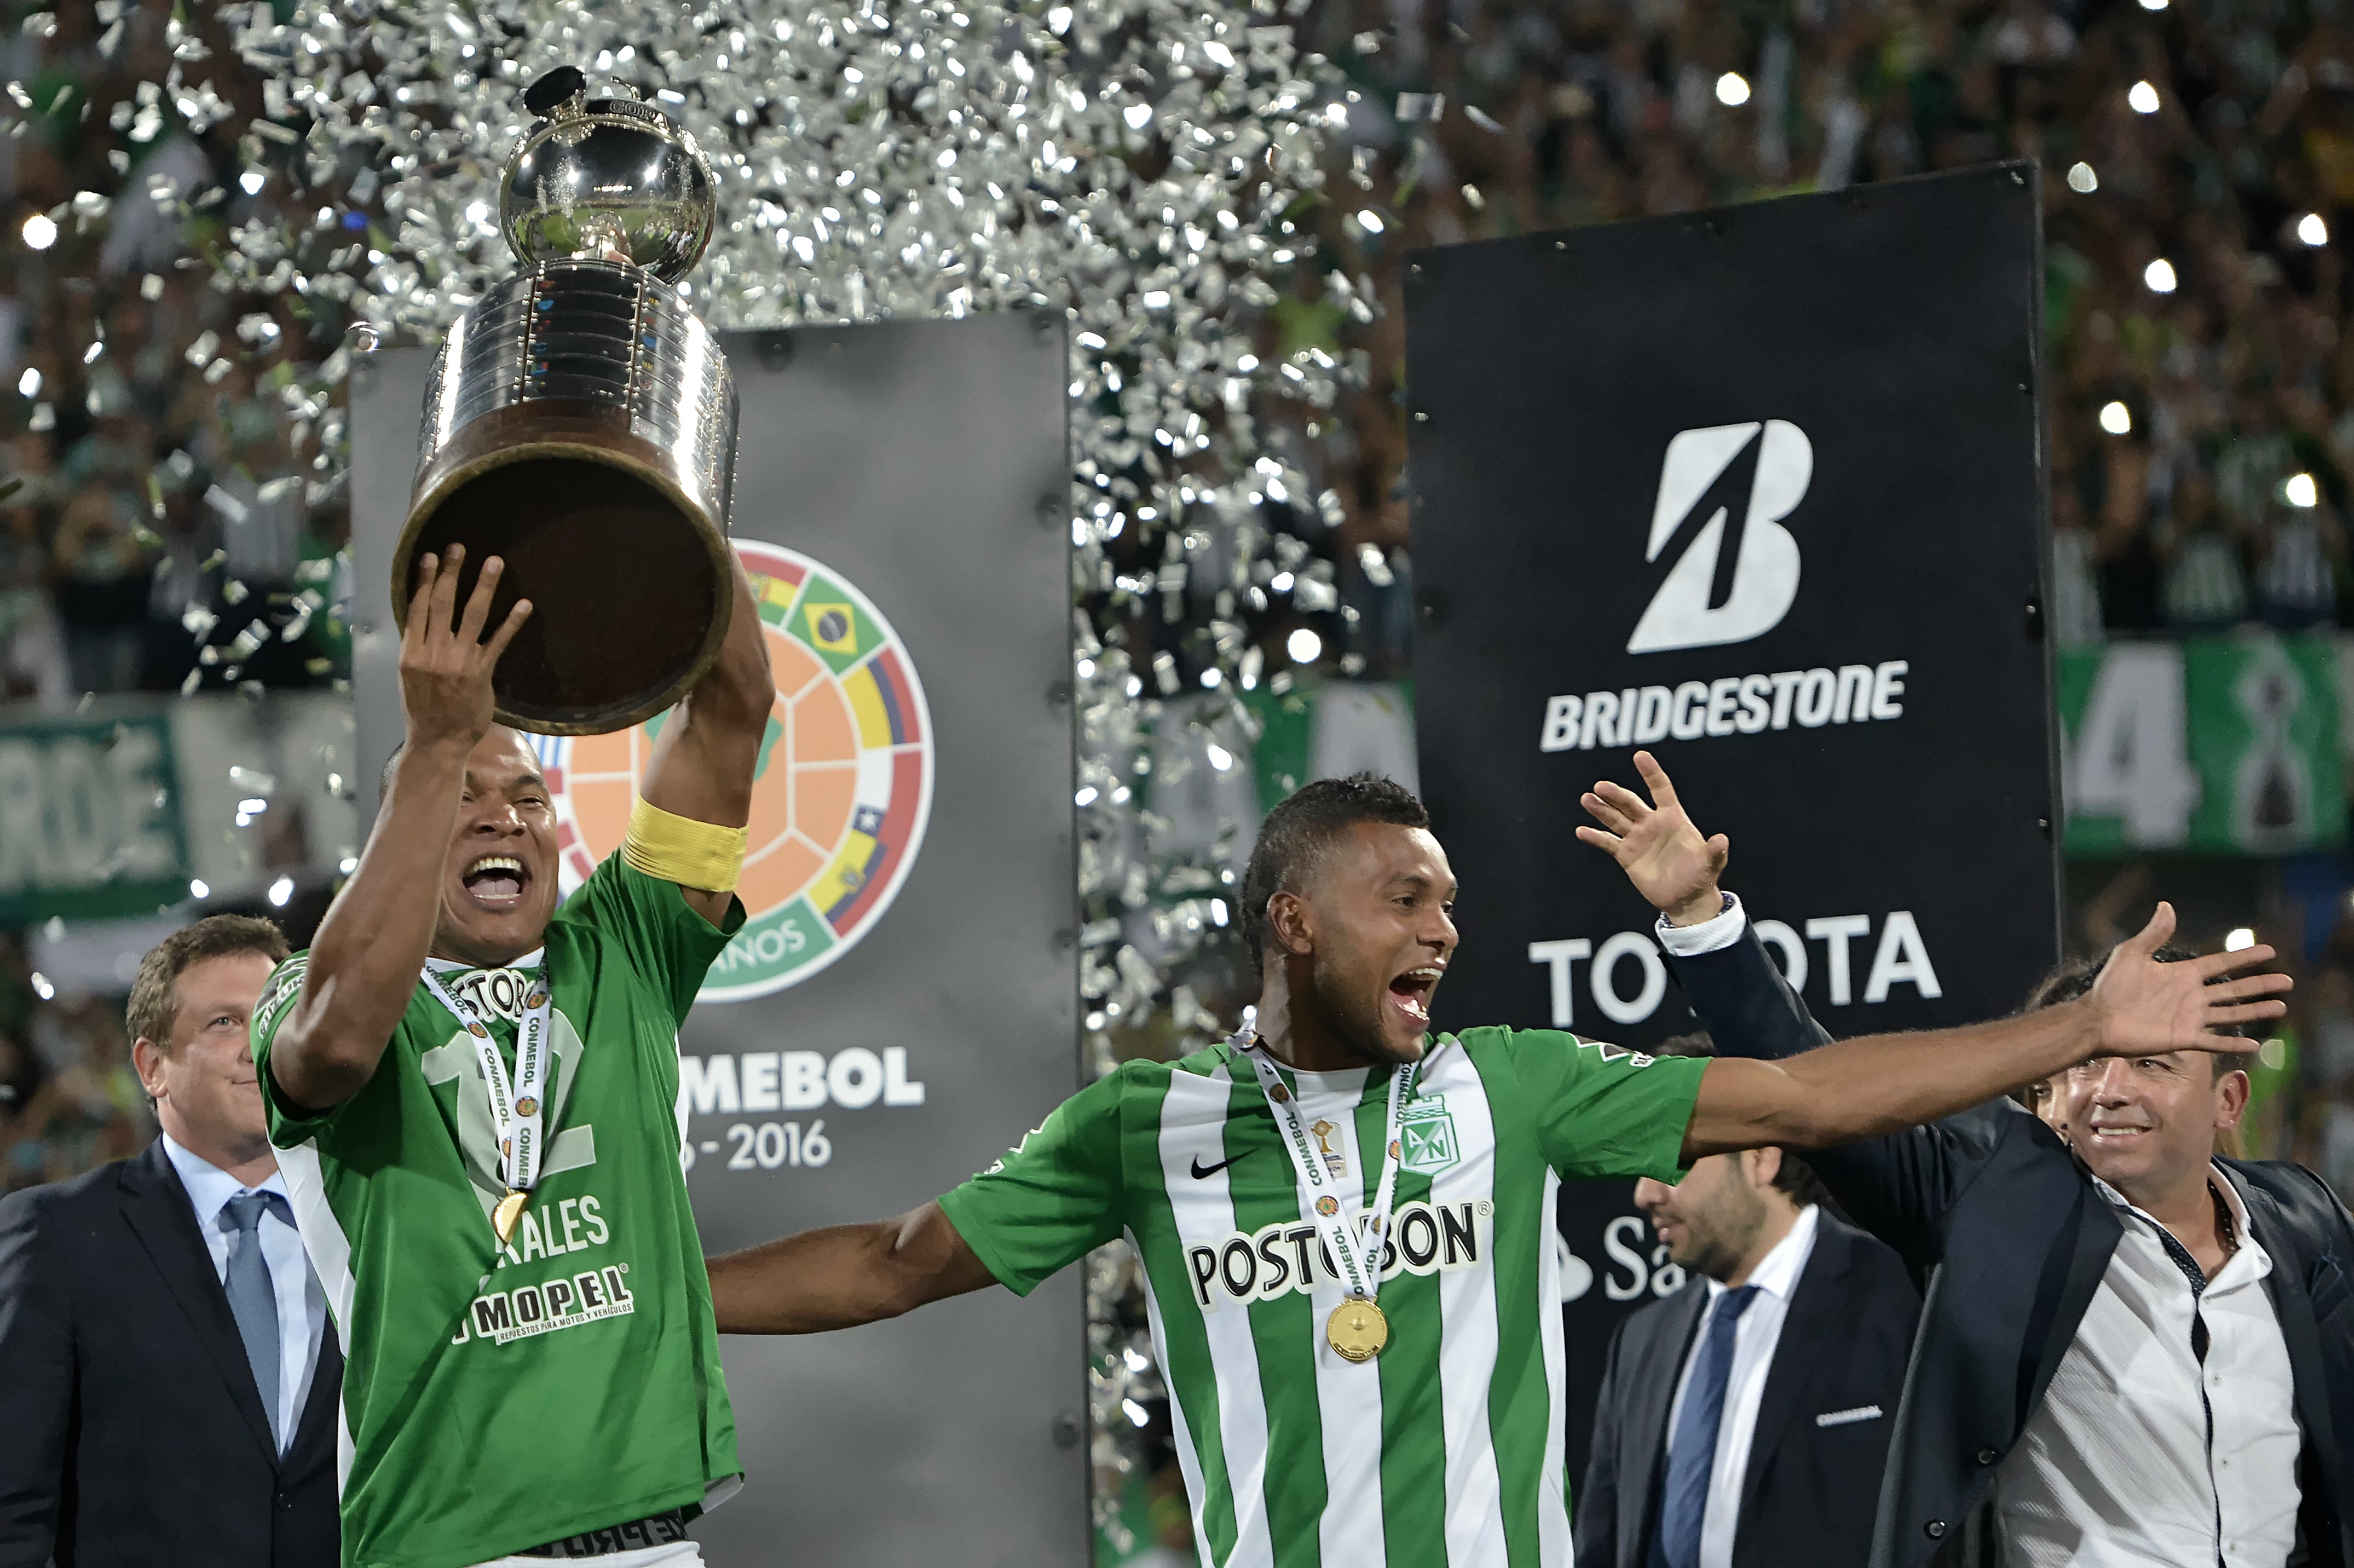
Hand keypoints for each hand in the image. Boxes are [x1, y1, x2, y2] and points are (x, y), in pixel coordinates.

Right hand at [399, 545, 531, 749]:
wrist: (438, 741)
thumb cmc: (424, 709)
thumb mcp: (409, 676)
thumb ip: (417, 647)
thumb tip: (422, 619)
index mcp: (411, 653)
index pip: (416, 607)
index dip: (423, 579)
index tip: (429, 556)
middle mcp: (432, 653)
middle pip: (441, 603)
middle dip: (450, 572)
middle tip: (459, 547)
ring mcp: (457, 662)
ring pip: (471, 615)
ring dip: (484, 586)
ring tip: (495, 562)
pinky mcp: (481, 673)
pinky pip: (498, 641)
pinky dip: (512, 621)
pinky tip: (524, 604)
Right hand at [1575, 750, 1727, 925]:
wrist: (1686, 899)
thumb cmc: (1702, 876)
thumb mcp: (1711, 864)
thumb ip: (1715, 852)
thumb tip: (1722, 840)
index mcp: (1673, 818)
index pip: (1661, 789)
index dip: (1651, 773)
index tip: (1640, 756)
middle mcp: (1652, 823)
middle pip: (1631, 803)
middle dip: (1616, 794)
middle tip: (1601, 787)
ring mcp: (1637, 838)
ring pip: (1615, 818)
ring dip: (1601, 808)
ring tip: (1587, 798)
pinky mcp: (1626, 855)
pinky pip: (1607, 842)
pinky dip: (1594, 836)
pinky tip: (1582, 830)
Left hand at [2087, 903, 2291, 1055]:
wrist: (2097, 1019)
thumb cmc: (2110, 986)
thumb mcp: (2131, 954)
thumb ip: (2153, 933)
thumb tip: (2167, 905)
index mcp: (2182, 973)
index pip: (2221, 963)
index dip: (2244, 957)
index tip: (2269, 950)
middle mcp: (2191, 995)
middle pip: (2234, 988)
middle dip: (2260, 984)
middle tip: (2287, 981)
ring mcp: (2190, 1017)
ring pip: (2231, 1014)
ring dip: (2256, 1010)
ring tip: (2281, 1007)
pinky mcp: (2183, 1038)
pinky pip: (2214, 1041)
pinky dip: (2234, 1044)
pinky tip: (2256, 1045)